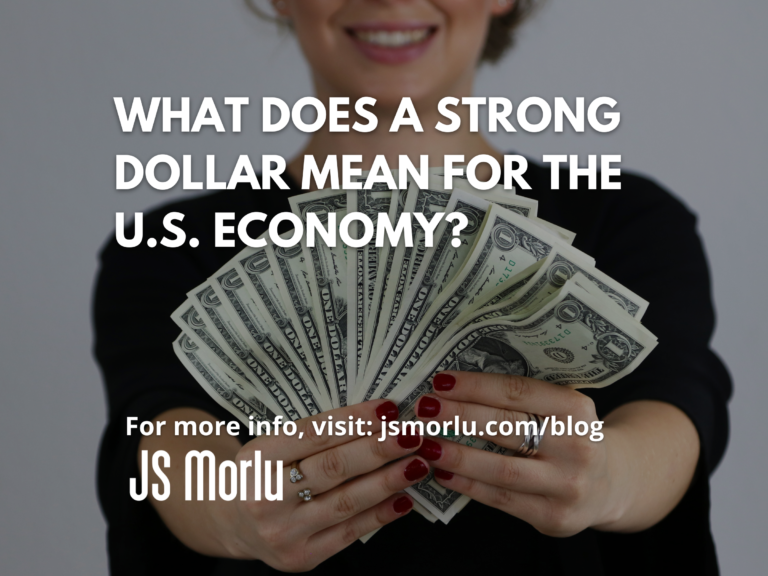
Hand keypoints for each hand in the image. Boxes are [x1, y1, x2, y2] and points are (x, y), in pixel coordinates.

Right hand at [211, 400, 428, 570]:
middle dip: (379, 448)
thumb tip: (377, 417)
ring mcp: (282, 532)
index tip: (389, 408)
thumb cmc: (262, 472)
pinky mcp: (301, 557)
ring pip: (346, 502)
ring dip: (388, 481)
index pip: (313, 433)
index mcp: (256, 458)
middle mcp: (265, 497)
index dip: (355, 420)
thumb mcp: (272, 444)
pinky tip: (403, 498)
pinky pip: (349, 533)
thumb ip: (315, 434)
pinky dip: (380, 514)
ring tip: (417, 463)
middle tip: (413, 433)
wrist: (230, 519)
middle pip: (332, 468)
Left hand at [413, 371, 621, 536]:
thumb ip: (521, 397)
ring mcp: (567, 484)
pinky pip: (501, 499)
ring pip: (501, 468)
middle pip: (507, 428)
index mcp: (576, 409)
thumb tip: (455, 385)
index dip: (475, 386)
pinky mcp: (554, 517)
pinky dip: (467, 484)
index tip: (440, 381)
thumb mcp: (560, 408)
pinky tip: (443, 471)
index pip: (518, 392)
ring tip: (425, 442)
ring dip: (457, 454)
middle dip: (459, 416)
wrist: (611, 483)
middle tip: (424, 409)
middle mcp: (577, 446)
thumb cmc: (569, 435)